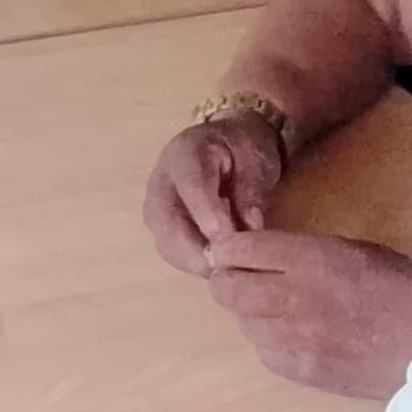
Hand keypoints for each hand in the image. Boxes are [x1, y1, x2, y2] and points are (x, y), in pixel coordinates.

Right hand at [143, 110, 286, 271]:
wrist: (226, 143)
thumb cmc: (242, 148)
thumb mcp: (256, 157)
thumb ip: (251, 189)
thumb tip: (249, 226)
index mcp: (185, 155)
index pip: (192, 188)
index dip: (211, 218)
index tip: (234, 243)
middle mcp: (161, 181)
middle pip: (169, 224)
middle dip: (201, 252)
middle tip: (233, 268)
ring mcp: (156, 206)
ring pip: (167, 244)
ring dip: (198, 262)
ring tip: (230, 268)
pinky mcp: (159, 226)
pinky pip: (172, 252)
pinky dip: (195, 264)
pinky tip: (220, 265)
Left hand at [202, 229, 411, 399]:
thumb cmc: (397, 284)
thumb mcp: (348, 248)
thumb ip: (298, 250)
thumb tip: (256, 252)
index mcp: (309, 259)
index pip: (239, 250)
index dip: (225, 249)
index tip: (225, 251)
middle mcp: (295, 298)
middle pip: (228, 289)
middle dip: (225, 280)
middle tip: (233, 278)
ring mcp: (298, 339)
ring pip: (244, 324)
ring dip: (249, 313)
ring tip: (269, 307)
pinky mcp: (305, 371)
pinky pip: (265, 354)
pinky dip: (268, 342)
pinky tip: (287, 334)